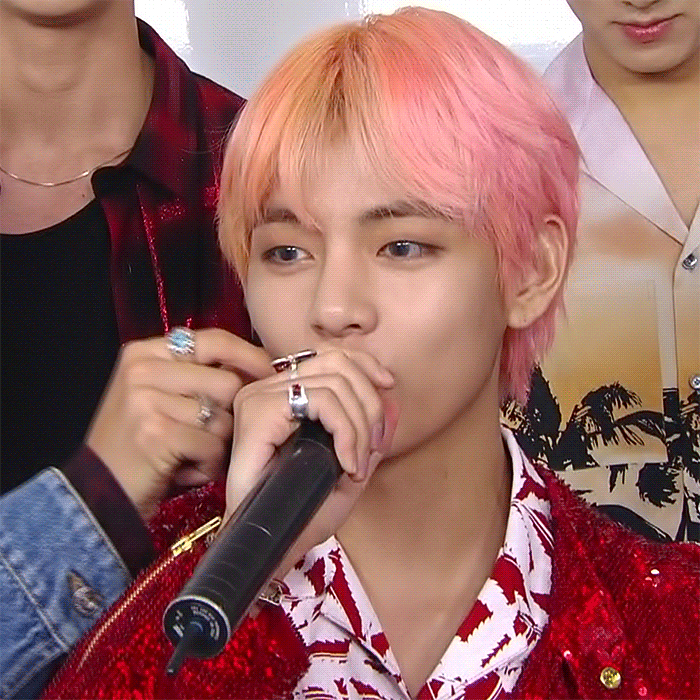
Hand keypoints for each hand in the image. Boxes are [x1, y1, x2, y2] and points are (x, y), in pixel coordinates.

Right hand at [86, 329, 273, 518]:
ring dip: (218, 445)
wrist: (97, 495)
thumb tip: (259, 368)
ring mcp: (147, 399)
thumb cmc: (140, 447)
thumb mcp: (159, 397)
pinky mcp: (156, 432)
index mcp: (145, 353)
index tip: (271, 373)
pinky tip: (184, 472)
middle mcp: (143, 369)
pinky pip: (212, 446)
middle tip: (209, 437)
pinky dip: (208, 466)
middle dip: (230, 416)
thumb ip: (196, 376)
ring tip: (191, 456)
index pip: (214, 340)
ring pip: (223, 417)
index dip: (249, 356)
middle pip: (227, 382)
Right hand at [223, 347, 396, 577]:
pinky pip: (322, 401)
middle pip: (337, 363)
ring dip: (360, 427)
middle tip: (371, 450)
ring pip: (334, 383)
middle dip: (369, 404)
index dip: (365, 365)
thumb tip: (394, 401)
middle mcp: (269, 388)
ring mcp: (261, 397)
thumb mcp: (345, 468)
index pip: (331, 356)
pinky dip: (347, 432)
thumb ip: (368, 436)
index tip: (389, 387)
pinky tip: (348, 464)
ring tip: (357, 464)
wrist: (269, 544)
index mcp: (284, 394)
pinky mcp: (260, 411)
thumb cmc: (302, 511)